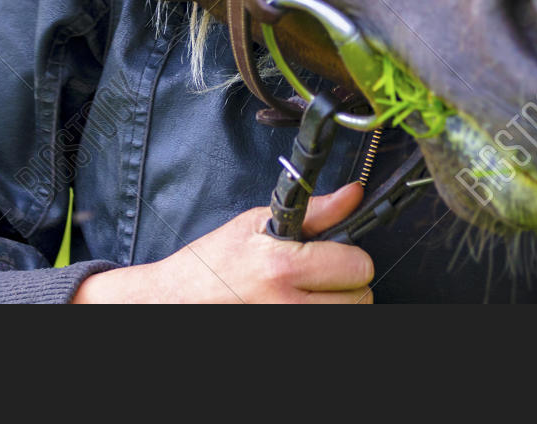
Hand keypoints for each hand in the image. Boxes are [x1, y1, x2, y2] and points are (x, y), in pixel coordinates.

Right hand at [71, 182, 373, 302]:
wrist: (176, 300)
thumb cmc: (214, 263)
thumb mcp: (258, 224)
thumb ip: (314, 212)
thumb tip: (352, 195)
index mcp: (282, 267)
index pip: (357, 266)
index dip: (349, 256)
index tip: (334, 254)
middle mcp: (287, 304)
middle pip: (360, 298)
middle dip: (346, 284)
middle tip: (322, 276)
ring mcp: (287, 326)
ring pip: (349, 317)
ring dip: (337, 305)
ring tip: (309, 293)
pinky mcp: (284, 342)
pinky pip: (326, 330)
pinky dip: (320, 317)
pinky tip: (299, 306)